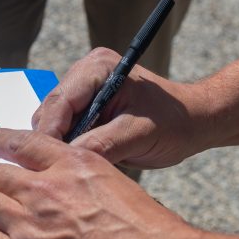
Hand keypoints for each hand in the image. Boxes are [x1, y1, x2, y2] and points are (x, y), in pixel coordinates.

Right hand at [31, 48, 212, 168]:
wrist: (193, 122)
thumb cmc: (173, 123)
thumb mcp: (138, 134)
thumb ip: (101, 144)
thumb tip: (66, 158)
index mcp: (97, 67)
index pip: (60, 102)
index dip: (50, 134)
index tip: (46, 162)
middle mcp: (84, 74)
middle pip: (49, 112)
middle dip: (53, 141)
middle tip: (61, 171)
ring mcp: (82, 92)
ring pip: (51, 124)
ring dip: (60, 146)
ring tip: (74, 168)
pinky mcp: (84, 110)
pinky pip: (63, 131)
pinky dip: (67, 147)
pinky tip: (79, 162)